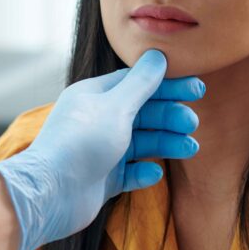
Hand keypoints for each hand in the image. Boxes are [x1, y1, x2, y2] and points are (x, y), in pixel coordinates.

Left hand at [0, 49, 203, 249]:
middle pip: (142, 114)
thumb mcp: (116, 107)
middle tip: (192, 124)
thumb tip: (158, 56)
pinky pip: (130, 173)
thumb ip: (141, 84)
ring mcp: (100, 151)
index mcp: (95, 96)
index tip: (197, 90)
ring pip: (141, 143)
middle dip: (169, 117)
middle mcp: (98, 121)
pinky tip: (155, 172)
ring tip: (190, 148)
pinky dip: (145, 172)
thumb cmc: (81, 143)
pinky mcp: (102, 179)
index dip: (168, 86)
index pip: (137, 84)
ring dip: (166, 144)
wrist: (51, 193)